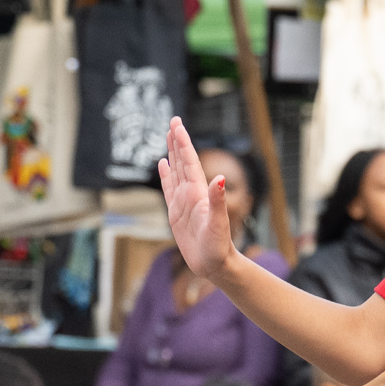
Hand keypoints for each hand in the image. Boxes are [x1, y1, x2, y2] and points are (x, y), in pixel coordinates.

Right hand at [159, 120, 242, 286]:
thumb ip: (218, 200)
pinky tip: (162, 164)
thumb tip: (221, 178)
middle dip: (178, 141)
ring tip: (168, 136)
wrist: (215, 265)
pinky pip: (169, 189)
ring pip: (175, 171)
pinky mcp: (176, 213)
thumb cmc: (218, 246)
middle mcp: (191, 193)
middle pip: (182, 161)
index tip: (177, 124)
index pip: (190, 162)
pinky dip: (165, 175)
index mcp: (199, 192)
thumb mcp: (218, 223)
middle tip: (173, 120)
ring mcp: (183, 202)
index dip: (183, 143)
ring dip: (172, 153)